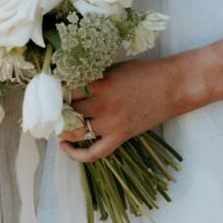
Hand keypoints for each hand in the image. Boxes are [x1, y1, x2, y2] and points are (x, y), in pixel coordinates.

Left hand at [59, 55, 192, 162]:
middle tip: (50, 103)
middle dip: (58, 106)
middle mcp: (104, 107)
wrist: (173, 87)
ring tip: (55, 120)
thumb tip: (69, 81)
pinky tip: (65, 145)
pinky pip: (94, 153)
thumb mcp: (114, 68)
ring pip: (76, 131)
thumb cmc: (144, 72)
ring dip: (63, 126)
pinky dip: (77, 154)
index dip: (56, 88)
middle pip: (69, 110)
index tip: (49, 86)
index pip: (67, 89)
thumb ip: (93, 77)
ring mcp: (112, 125)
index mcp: (101, 85)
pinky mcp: (120, 138)